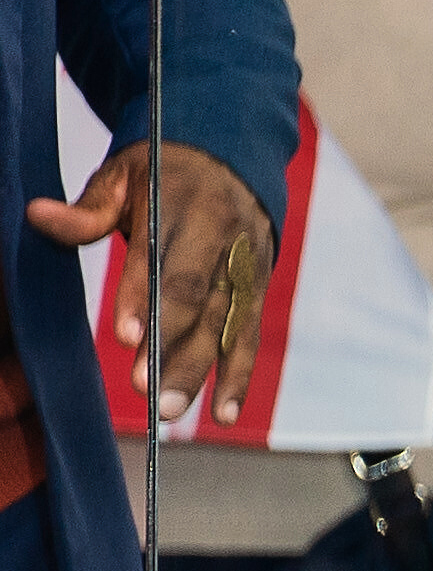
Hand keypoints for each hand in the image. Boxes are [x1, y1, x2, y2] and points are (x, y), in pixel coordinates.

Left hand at [33, 141, 271, 420]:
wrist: (234, 157)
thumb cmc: (163, 172)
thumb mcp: (123, 175)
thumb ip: (88, 207)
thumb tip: (38, 215)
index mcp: (186, 204)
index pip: (164, 258)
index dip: (144, 297)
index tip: (125, 336)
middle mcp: (224, 238)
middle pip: (199, 300)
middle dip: (173, 347)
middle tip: (145, 390)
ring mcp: (245, 266)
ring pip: (225, 325)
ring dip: (202, 371)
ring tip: (172, 412)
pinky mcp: (256, 288)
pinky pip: (249, 335)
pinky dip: (240, 376)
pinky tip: (223, 413)